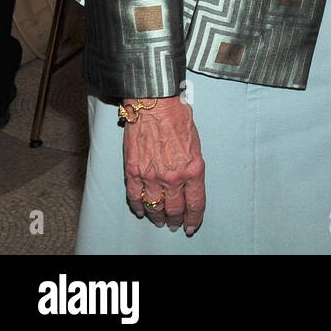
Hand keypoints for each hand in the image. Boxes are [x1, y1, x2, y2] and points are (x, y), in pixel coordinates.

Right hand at [121, 95, 205, 234]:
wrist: (155, 105)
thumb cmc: (178, 118)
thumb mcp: (196, 143)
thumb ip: (192, 165)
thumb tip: (189, 180)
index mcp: (193, 169)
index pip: (195, 202)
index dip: (194, 218)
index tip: (192, 225)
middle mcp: (173, 177)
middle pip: (175, 209)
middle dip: (176, 220)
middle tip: (175, 225)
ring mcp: (152, 176)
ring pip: (155, 207)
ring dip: (158, 217)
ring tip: (160, 221)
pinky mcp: (134, 172)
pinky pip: (135, 198)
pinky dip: (138, 208)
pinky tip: (142, 212)